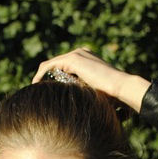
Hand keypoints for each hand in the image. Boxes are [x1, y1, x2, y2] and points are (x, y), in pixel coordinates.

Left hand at [32, 47, 150, 112]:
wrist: (121, 88)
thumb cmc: (113, 96)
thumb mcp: (94, 92)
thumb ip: (83, 92)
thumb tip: (72, 105)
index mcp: (87, 59)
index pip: (64, 67)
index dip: (53, 79)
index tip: (47, 93)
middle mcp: (81, 53)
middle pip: (55, 65)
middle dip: (45, 78)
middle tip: (38, 92)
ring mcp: (77, 54)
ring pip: (51, 65)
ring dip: (41, 77)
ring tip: (35, 90)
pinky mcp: (73, 59)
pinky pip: (49, 66)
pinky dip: (41, 75)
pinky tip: (36, 85)